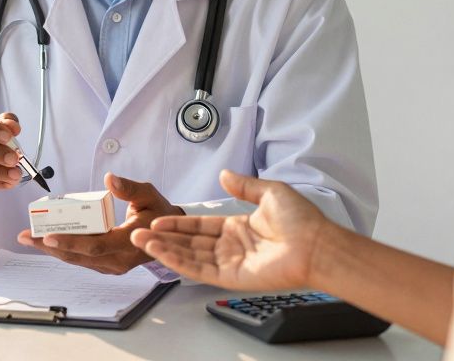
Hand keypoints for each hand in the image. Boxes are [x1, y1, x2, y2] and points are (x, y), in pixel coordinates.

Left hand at [16, 173, 183, 274]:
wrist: (168, 236)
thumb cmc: (158, 214)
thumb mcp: (148, 195)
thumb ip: (129, 188)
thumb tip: (109, 179)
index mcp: (129, 243)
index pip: (95, 246)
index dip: (70, 242)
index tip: (48, 236)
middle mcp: (118, 260)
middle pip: (78, 256)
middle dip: (49, 246)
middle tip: (25, 235)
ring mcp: (112, 265)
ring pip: (77, 260)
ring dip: (52, 249)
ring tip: (28, 237)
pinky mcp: (107, 265)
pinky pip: (81, 259)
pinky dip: (63, 250)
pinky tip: (46, 241)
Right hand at [130, 169, 330, 290]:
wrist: (316, 245)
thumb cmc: (301, 221)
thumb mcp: (270, 192)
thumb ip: (244, 185)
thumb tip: (224, 174)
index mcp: (239, 227)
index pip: (200, 226)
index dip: (178, 223)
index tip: (157, 220)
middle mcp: (232, 246)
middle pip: (190, 242)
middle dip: (163, 237)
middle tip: (138, 232)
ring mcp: (230, 263)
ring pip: (189, 256)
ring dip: (164, 249)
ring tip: (140, 241)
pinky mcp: (231, 278)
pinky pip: (199, 270)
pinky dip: (178, 261)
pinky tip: (160, 252)